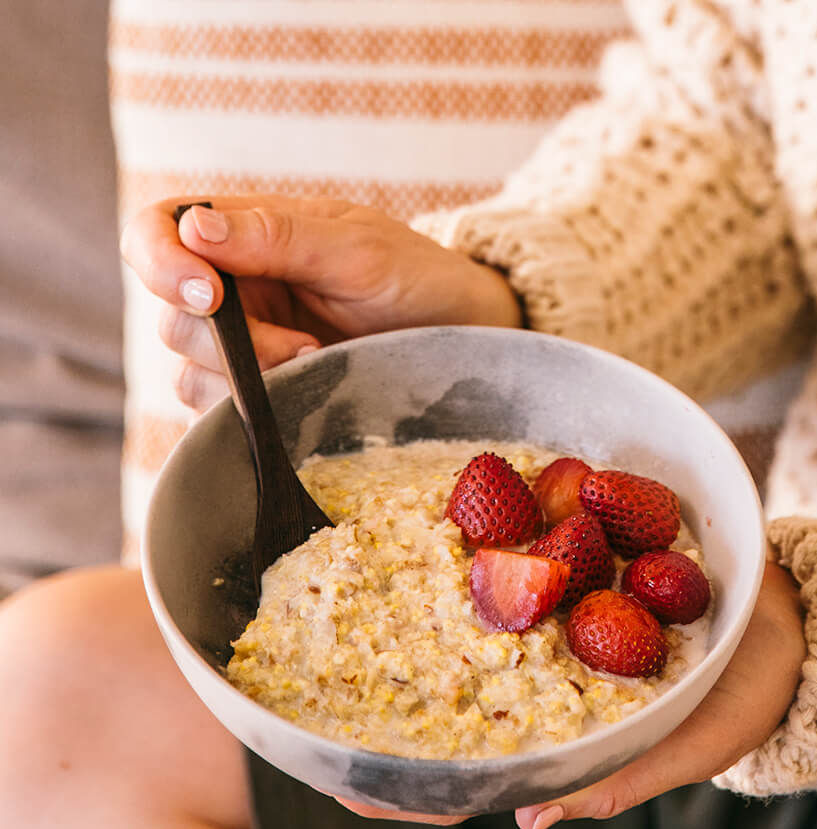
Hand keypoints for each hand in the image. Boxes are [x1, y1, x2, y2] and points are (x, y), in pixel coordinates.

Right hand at [119, 195, 522, 411]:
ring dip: (243, 380)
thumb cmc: (416, 279)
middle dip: (225, 341)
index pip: (158, 232)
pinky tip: (301, 399)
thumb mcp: (357, 250)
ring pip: (189, 371)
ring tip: (316, 367)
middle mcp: (236, 289)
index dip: (160, 261)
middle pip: (171, 315)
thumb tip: (196, 230)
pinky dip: (249, 412)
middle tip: (300, 347)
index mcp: (247, 234)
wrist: (460, 339)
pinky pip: (218, 412)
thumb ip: (278, 236)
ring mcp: (248, 346)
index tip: (208, 294)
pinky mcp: (262, 394)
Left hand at [330, 561, 804, 828]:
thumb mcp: (694, 744)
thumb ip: (621, 777)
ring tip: (347, 606)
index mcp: (568, 729)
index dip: (414, 781)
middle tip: (314, 699)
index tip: (345, 784)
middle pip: (456, 691)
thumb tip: (529, 821)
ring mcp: (557, 620)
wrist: (793, 615)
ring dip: (416, 615)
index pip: (479, 767)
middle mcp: (548, 672)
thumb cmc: (749, 692)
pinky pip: (517, 558)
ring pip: (475, 621)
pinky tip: (429, 530)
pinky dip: (475, 548)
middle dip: (389, 695)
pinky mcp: (576, 566)